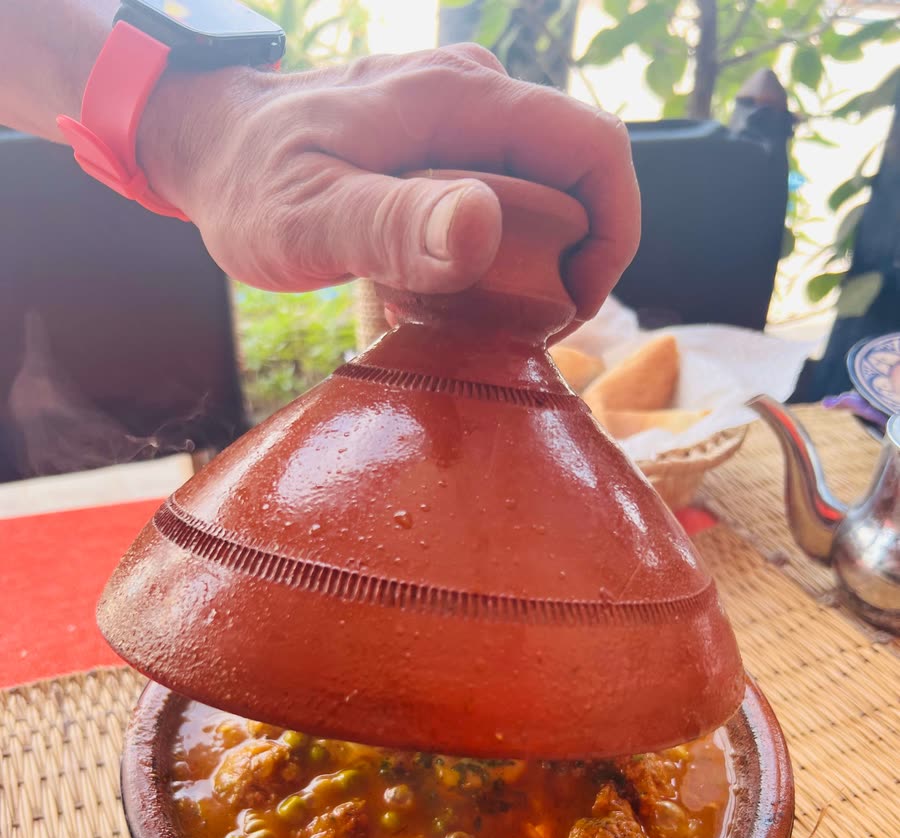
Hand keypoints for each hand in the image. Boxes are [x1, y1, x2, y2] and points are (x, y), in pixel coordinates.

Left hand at [137, 45, 639, 319]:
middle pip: (577, 175)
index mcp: (461, 100)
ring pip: (545, 186)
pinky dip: (500, 246)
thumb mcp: (308, 219)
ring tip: (479, 315)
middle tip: (518, 329)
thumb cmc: (248, 181)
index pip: (594, 150)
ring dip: (536, 259)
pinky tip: (448, 285)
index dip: (612, 235)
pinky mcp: (445, 136)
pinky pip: (506, 189)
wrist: (205, 141)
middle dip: (573, 258)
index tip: (572, 307)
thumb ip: (393, 225)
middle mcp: (474, 91)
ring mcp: (461, 111)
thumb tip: (482, 230)